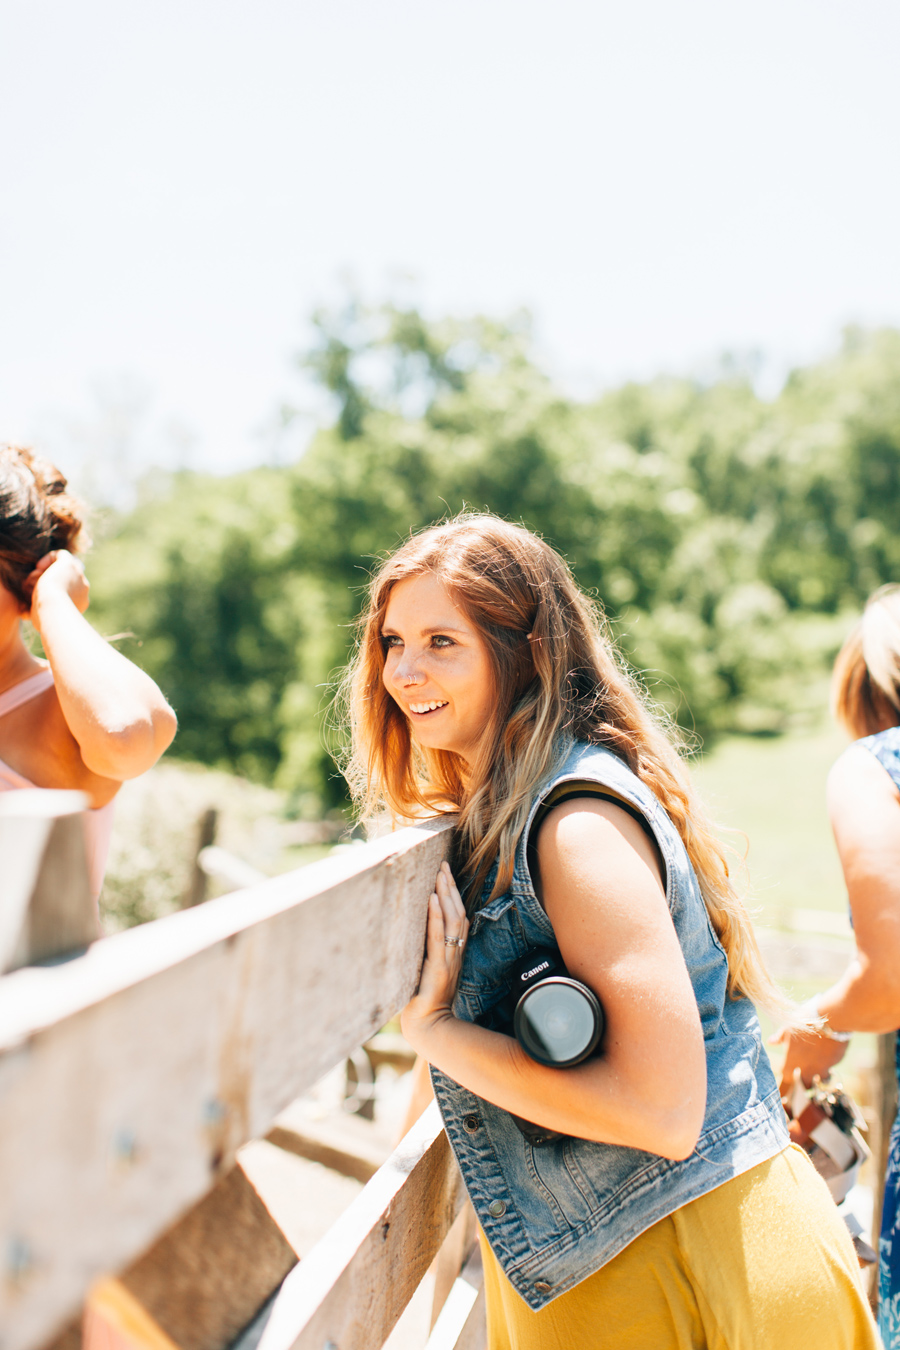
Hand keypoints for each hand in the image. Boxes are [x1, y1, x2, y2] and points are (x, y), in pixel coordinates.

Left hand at [25, 551, 89, 631]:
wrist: (54, 610)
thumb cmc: (48, 620)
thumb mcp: (48, 620)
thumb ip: (45, 614)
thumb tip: (30, 616)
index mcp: (82, 603)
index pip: (72, 591)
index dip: (57, 590)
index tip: (44, 596)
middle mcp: (84, 588)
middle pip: (69, 578)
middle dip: (54, 580)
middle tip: (38, 585)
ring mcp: (79, 575)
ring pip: (65, 567)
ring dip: (50, 571)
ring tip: (36, 579)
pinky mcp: (69, 564)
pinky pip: (61, 555)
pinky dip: (49, 559)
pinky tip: (38, 567)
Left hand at [400, 862, 469, 1054]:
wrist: (429, 1029)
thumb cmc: (422, 1003)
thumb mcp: (425, 972)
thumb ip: (424, 954)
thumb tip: (411, 934)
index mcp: (453, 954)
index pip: (459, 919)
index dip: (455, 896)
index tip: (447, 875)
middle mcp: (454, 954)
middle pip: (458, 914)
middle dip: (451, 888)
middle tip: (444, 865)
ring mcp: (448, 960)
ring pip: (453, 921)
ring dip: (446, 895)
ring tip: (441, 874)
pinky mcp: (438, 969)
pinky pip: (439, 938)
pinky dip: (436, 917)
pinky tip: (433, 900)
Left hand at [770, 1023, 848, 1095]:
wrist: (832, 1020)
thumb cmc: (804, 1022)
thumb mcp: (788, 1028)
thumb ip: (779, 1038)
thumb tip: (769, 1042)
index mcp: (791, 1063)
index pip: (785, 1078)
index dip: (786, 1077)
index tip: (788, 1075)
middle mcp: (806, 1071)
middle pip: (804, 1084)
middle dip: (803, 1079)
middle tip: (804, 1070)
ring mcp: (821, 1070)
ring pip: (819, 1080)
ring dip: (817, 1076)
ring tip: (816, 1066)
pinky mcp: (835, 1064)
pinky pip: (830, 1069)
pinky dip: (828, 1066)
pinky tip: (827, 1056)